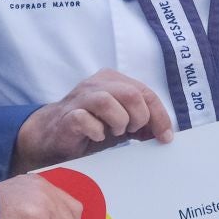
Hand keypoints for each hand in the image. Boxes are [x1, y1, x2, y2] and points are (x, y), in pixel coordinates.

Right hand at [12, 70, 173, 172]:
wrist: (53, 137)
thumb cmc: (91, 127)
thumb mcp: (122, 124)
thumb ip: (142, 123)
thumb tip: (166, 133)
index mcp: (113, 81)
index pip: (145, 92)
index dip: (159, 115)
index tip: (165, 137)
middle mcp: (96, 85)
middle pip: (130, 93)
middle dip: (140, 117)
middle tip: (133, 131)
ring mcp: (80, 99)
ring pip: (107, 101)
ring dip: (118, 121)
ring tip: (116, 132)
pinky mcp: (67, 117)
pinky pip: (84, 119)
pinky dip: (96, 131)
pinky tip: (98, 137)